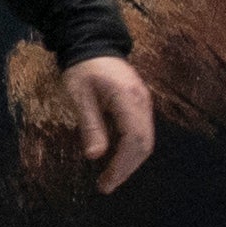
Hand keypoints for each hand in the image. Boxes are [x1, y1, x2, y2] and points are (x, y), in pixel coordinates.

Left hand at [60, 54, 154, 191]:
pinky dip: (131, 150)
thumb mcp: (79, 95)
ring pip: (146, 140)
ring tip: (110, 177)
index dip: (122, 166)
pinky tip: (117, 159)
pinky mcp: (140, 104)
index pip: (133, 141)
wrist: (94, 41)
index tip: (106, 183)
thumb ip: (90, 124)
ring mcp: (144, 103)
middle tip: (106, 185)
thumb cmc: (83, 68)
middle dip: (127, 168)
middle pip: (144, 144)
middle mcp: (143, 103)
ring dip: (130, 161)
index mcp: (129, 99)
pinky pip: (141, 132)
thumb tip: (96, 156)